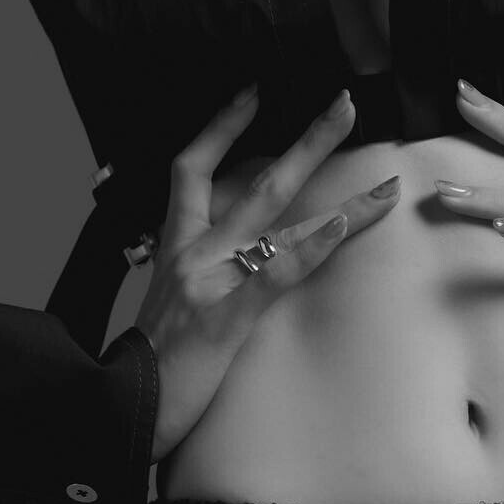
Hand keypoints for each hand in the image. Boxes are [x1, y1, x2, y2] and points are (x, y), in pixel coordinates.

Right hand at [134, 85, 401, 464]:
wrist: (115, 411)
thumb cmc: (144, 367)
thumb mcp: (166, 306)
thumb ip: (195, 275)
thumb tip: (231, 261)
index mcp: (175, 247)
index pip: (191, 169)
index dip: (221, 126)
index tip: (253, 92)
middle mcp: (192, 252)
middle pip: (256, 181)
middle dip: (308, 141)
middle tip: (345, 104)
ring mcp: (210, 281)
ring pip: (280, 219)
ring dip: (341, 201)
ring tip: (387, 187)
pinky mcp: (225, 317)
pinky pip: (276, 273)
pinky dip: (313, 247)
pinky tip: (343, 227)